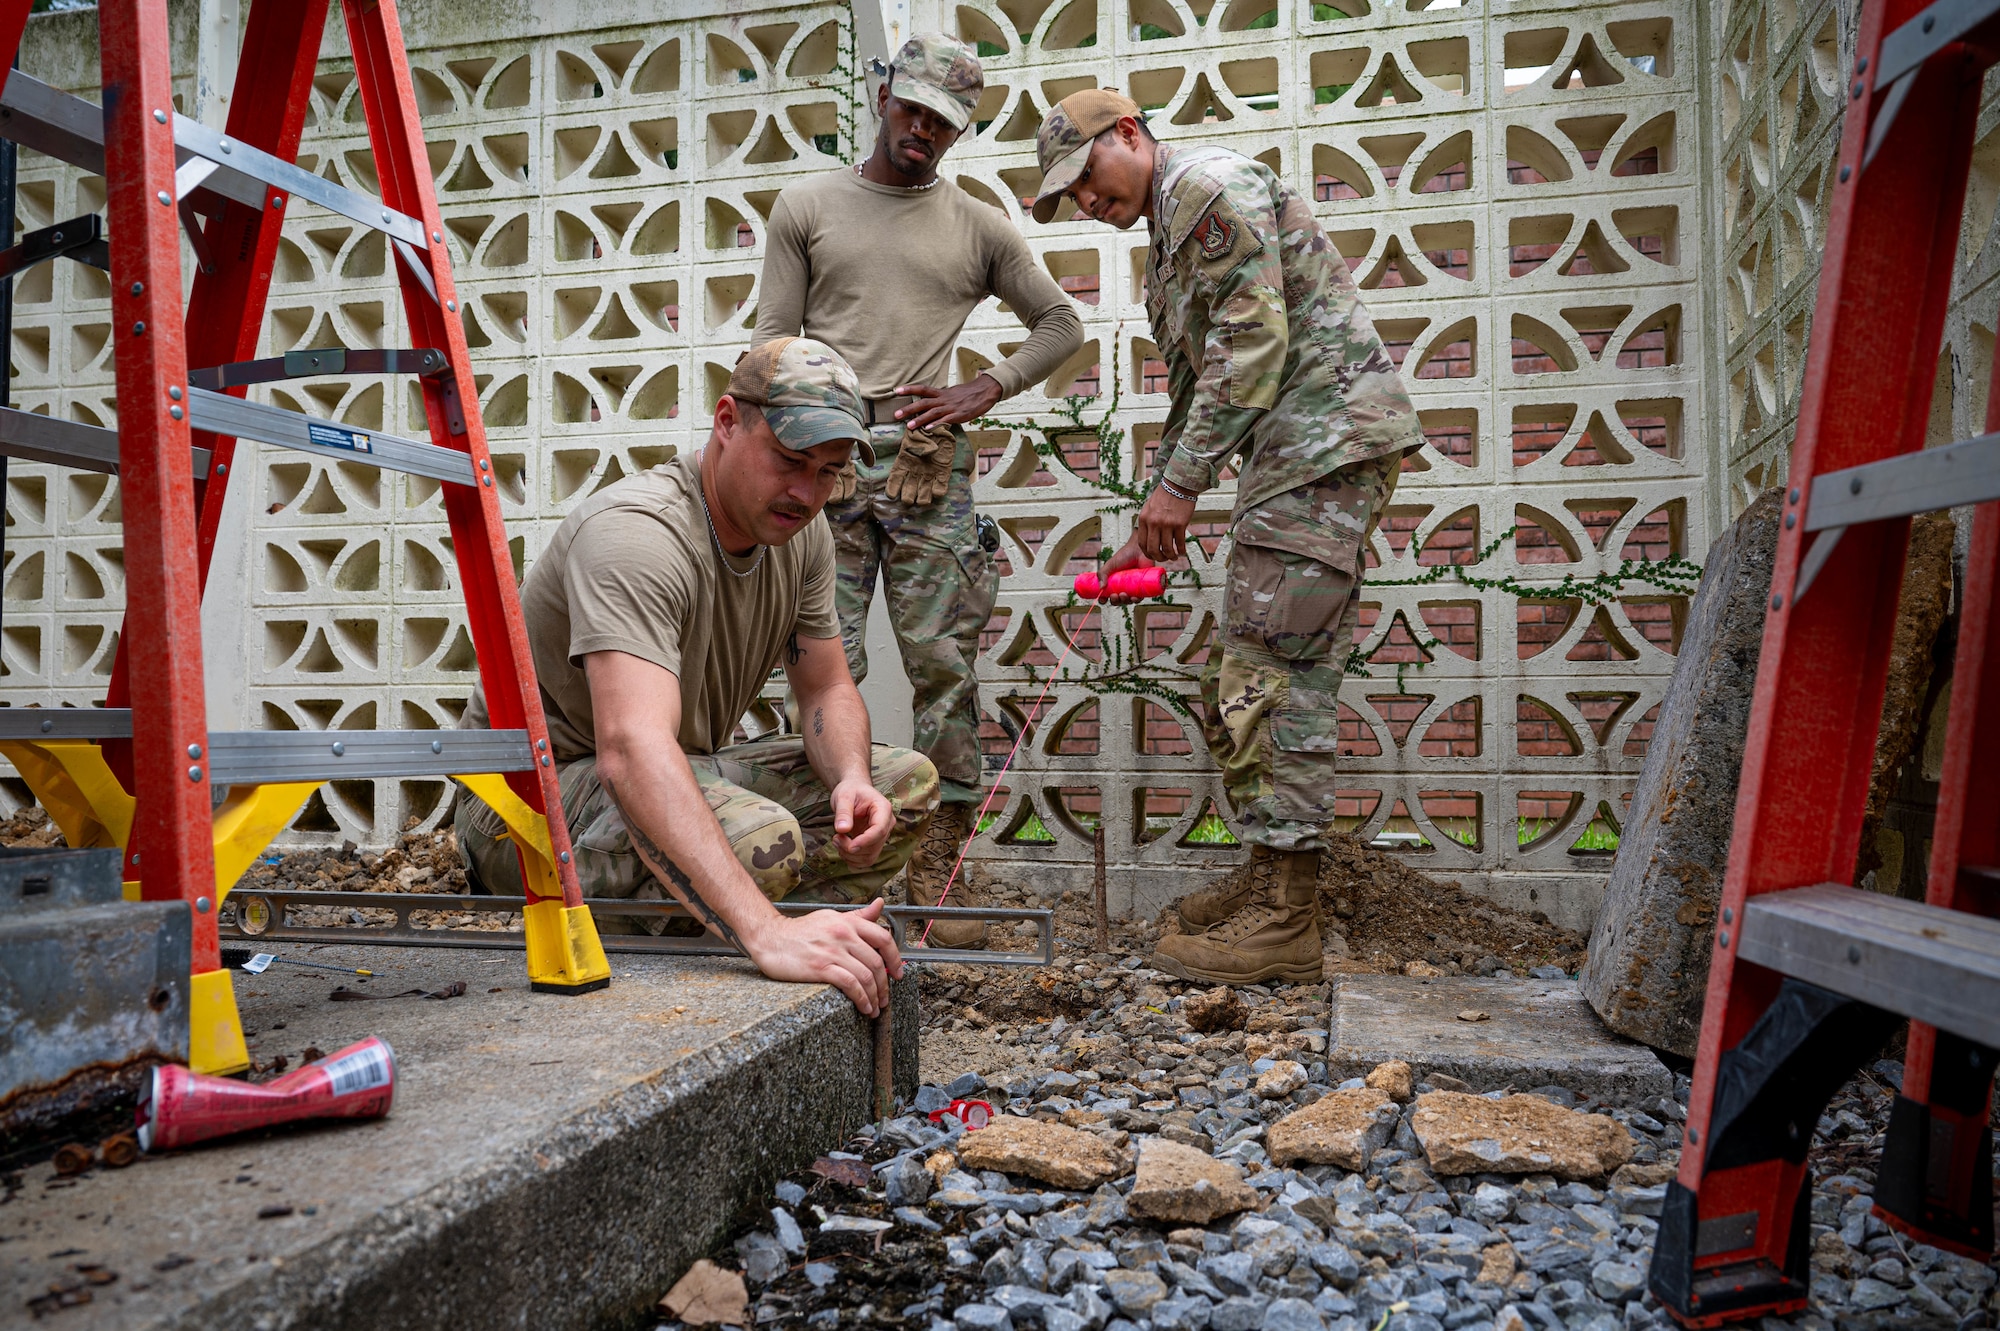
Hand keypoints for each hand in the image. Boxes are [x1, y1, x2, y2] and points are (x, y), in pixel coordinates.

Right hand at [744, 898, 903, 1015]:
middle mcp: (844, 934)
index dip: (895, 958)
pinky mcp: (821, 967)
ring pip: (866, 976)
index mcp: (848, 922)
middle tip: (885, 998)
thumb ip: (858, 915)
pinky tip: (863, 1007)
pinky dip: (861, 999)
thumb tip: (880, 905)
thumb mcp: (831, 916)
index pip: (883, 938)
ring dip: (875, 996)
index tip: (898, 973)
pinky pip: (850, 985)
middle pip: (876, 962)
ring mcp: (833, 951)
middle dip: (885, 985)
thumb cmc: (800, 930)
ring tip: (875, 1007)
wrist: (770, 937)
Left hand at [830, 778, 893, 868]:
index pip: (879, 830)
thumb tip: (842, 829)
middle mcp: (886, 824)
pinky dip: (852, 859)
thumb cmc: (850, 790)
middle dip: (852, 848)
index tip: (850, 845)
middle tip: (836, 837)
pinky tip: (842, 847)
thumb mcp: (844, 796)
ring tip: (837, 840)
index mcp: (883, 809)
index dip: (865, 841)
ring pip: (869, 857)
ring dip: (850, 855)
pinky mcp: (873, 844)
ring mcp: (881, 836)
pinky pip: (865, 860)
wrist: (853, 791)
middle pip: (874, 846)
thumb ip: (843, 812)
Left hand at [892, 374, 1003, 430]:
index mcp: (941, 393)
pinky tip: (928, 429)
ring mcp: (951, 407)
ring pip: (932, 412)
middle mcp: (943, 399)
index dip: (909, 389)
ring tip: (909, 426)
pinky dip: (936, 424)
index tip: (896, 390)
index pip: (922, 389)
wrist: (985, 391)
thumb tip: (931, 403)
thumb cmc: (968, 394)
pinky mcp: (959, 415)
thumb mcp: (952, 393)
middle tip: (896, 414)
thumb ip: (940, 398)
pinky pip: (945, 420)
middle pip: (923, 402)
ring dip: (920, 419)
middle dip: (909, 408)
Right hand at [1097, 545, 1159, 604]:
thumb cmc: (1124, 555)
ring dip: (1124, 601)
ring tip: (1123, 595)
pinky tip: (1134, 597)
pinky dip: (1136, 600)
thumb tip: (1101, 587)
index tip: (1102, 599)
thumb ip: (1102, 573)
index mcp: (1112, 582)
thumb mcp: (1110, 564)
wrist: (1139, 550)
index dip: (1103, 599)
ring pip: (1127, 601)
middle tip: (1115, 595)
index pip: (1106, 595)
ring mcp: (1132, 587)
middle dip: (1115, 601)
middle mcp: (1122, 586)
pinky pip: (1139, 598)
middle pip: (1117, 600)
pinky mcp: (1142, 587)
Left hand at [1124, 485, 1197, 567]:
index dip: (1147, 553)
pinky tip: (1182, 551)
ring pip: (1167, 548)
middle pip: (1153, 548)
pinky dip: (1181, 550)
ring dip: (1171, 556)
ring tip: (1174, 556)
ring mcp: (1166, 524)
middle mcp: (1153, 523)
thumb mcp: (1149, 508)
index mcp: (1144, 519)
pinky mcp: (1179, 524)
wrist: (1178, 486)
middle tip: (1164, 558)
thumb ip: (1148, 522)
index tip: (1153, 555)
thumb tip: (1149, 538)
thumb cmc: (1165, 496)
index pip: (1142, 543)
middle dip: (1159, 557)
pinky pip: (1179, 543)